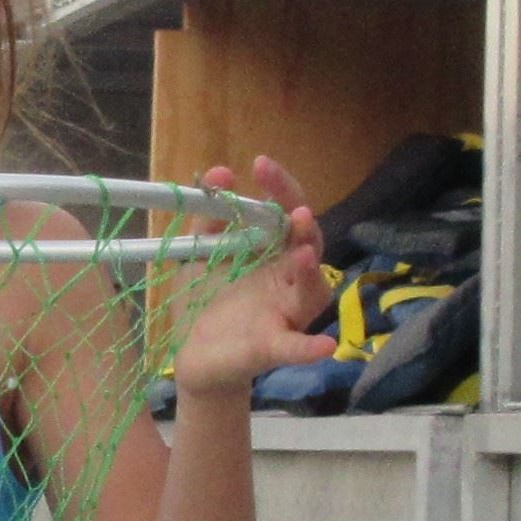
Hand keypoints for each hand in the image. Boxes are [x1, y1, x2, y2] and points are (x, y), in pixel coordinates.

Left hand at [171, 155, 335, 398]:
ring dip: (309, 273)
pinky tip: (324, 346)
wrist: (195, 356)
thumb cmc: (207, 299)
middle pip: (308, 244)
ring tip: (305, 255)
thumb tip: (219, 173)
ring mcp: (285, 314)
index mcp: (272, 252)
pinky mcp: (273, 347)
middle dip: (303, 225)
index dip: (279, 188)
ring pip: (311, 291)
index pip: (285, 212)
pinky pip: (297, 346)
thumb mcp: (201, 253)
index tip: (260, 164)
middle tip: (295, 209)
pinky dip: (310, 346)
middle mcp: (288, 279)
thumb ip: (210, 216)